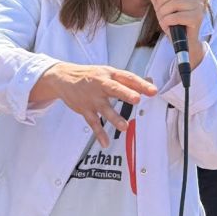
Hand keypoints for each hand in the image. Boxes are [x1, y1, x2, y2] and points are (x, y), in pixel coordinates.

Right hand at [34, 62, 156, 147]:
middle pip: (114, 89)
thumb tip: (150, 82)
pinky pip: (92, 122)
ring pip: (104, 108)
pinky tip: (105, 143)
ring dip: (114, 118)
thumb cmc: (91, 75)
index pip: (127, 78)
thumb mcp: (108, 72)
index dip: (141, 84)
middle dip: (125, 94)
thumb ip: (128, 80)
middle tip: (137, 99)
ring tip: (124, 127)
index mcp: (109, 74)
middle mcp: (101, 84)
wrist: (63, 77)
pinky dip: (99, 133)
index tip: (153, 91)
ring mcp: (92, 98)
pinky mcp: (84, 109)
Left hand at [148, 0, 205, 68]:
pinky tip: (167, 24)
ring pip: (175, 2)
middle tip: (159, 10)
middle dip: (161, 0)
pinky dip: (167, 21)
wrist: (182, 40)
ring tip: (163, 18)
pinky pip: (177, 16)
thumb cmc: (172, 20)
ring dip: (163, 12)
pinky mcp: (197, 19)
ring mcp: (199, 7)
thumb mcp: (160, 4)